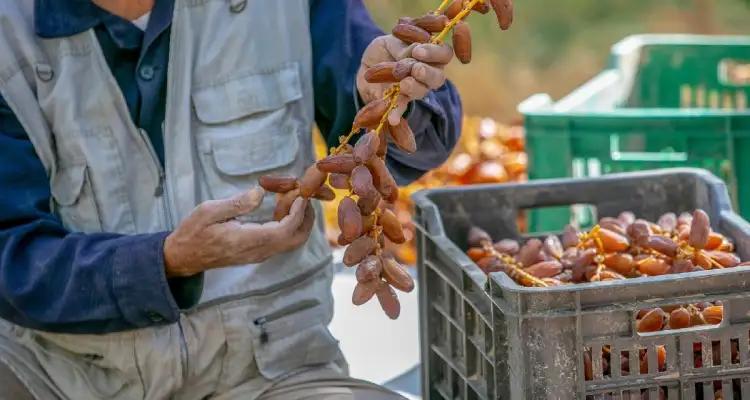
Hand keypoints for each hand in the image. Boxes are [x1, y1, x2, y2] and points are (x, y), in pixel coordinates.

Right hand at [163, 188, 314, 276]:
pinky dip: (289, 225)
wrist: (184, 257)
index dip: (297, 213)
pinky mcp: (258, 253)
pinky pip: (282, 242)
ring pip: (291, 242)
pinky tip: (281, 208)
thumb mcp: (208, 211)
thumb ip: (236, 203)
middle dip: (306, 218)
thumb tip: (259, 192)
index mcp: (248, 240)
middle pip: (296, 239)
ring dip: (299, 221)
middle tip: (304, 197)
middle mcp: (259, 251)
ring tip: (293, 199)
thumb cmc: (193, 232)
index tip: (300, 195)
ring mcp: (259, 254)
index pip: (285, 230)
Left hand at [357, 35, 452, 125]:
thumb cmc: (384, 50)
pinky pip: (402, 107)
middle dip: (428, 73)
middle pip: (438, 76)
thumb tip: (413, 51)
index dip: (434, 53)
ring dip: (415, 87)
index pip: (444, 54)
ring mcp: (416, 89)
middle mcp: (428, 73)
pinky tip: (392, 118)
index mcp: (430, 54)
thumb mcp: (389, 42)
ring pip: (423, 91)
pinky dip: (397, 112)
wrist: (368, 68)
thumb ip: (402, 47)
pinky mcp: (401, 101)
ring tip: (404, 85)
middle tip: (416, 69)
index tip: (417, 51)